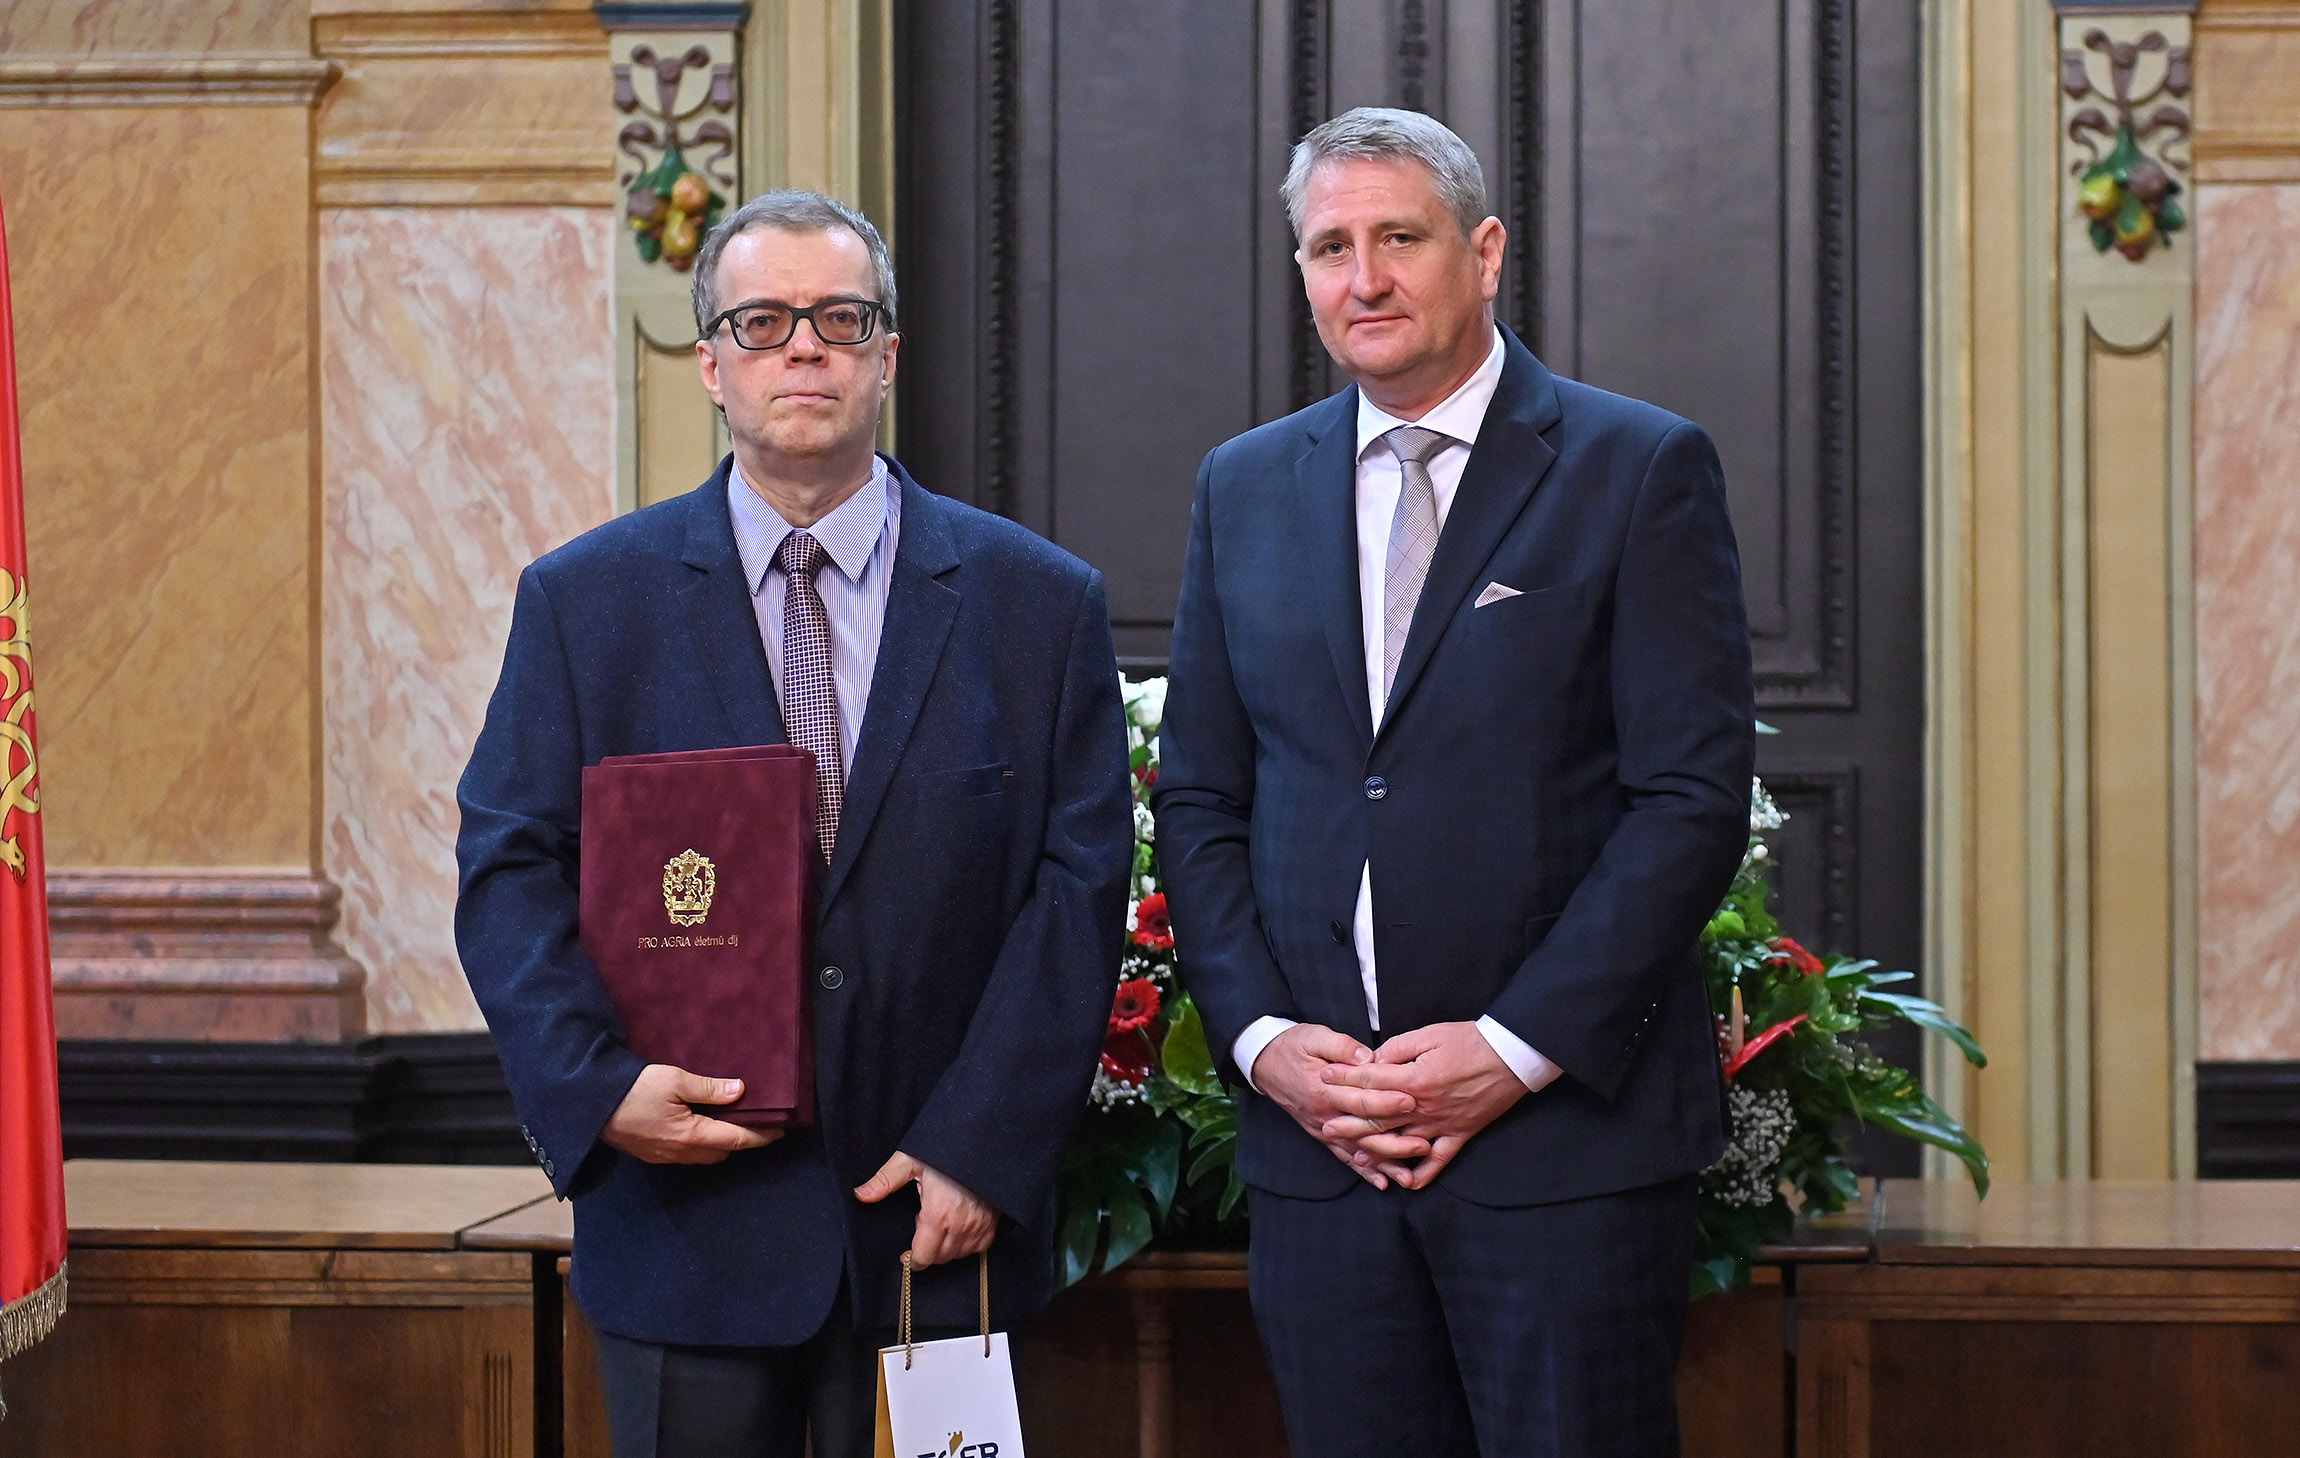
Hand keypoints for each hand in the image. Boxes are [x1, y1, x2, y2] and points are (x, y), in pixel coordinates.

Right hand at [600, 1064, 780, 1163]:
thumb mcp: (675, 1080)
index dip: (761, 1135)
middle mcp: (679, 1153)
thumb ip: (709, 1088)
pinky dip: (699, 1143)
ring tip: (729, 1121)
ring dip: (719, 1143)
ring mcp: (663, 1156)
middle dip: (741, 1140)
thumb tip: (740, 1091)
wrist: (590, 1104)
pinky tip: (698, 1125)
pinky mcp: (650, 1154)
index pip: (736, 1139)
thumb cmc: (633, 1089)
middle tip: (756, 1121)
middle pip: (721, 1152)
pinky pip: (684, 1154)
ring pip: (703, 1155)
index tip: (781, 1131)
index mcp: (690, 1136)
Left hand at [856, 1152, 999, 1268]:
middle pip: (940, 1258)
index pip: (924, 1256)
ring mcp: (979, 1225)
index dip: (912, 1260)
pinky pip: (978, 1247)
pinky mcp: (993, 1223)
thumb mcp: (910, 1160)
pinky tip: (959, 1228)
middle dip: (927, 1250)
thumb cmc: (946, 1150)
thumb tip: (860, 1195)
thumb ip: (885, 1180)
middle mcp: (960, 1225)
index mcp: (938, 1215)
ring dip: (947, 1248)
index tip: (906, 1255)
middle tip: (923, 1226)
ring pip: (958, 1254)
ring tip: (941, 1224)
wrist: (982, 1142)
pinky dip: (967, 1244)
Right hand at [1251, 1023, 1427, 1188]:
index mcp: (1324, 1088)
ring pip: (1357, 1151)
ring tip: (1409, 1177)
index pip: (1360, 1099)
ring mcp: (1323, 1128)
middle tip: (1423, 1145)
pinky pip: (1344, 1157)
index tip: (1412, 1102)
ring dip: (1384, 1165)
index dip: (1387, 1101)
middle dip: (1395, 1141)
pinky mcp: (1322, 1135)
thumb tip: (1368, 1057)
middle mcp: (1324, 1113)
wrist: (1265, 1063)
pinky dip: (1363, 1171)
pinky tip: (1382, 1183)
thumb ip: (1341, 1045)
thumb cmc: (1293, 1046)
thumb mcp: (1314, 1036)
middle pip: (1364, 1131)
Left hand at [1321, 1022, 1527, 1189]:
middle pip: (1380, 1117)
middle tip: (1326, 1126)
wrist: (1511, 1056)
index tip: (1324, 1077)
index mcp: (1415, 1080)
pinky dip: (1423, 1173)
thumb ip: (1398, 1048)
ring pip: (1403, 1142)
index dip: (1344, 1078)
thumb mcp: (1430, 1034)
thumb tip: (1374, 1060)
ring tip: (1355, 1155)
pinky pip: (1439, 1160)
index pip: (1371, 1081)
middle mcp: (1425, 1107)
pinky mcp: (1461, 1134)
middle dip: (1350, 1121)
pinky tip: (1407, 1182)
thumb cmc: (1470, 1041)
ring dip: (1378, 1150)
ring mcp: (1442, 1124)